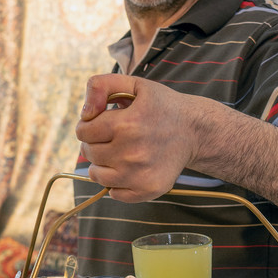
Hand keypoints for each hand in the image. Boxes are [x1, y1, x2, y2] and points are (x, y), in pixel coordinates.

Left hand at [75, 74, 201, 202]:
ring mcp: (140, 174)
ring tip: (117, 153)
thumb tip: (84, 113)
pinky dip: (116, 183)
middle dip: (94, 143)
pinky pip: (114, 193)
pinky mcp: (148, 189)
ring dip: (101, 164)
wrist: (194, 130)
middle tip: (111, 137)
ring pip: (96, 175)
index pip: (83, 132)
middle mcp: (132, 152)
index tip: (99, 124)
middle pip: (89, 153)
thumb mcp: (134, 84)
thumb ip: (101, 85)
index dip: (87, 126)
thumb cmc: (160, 106)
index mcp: (127, 124)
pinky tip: (129, 168)